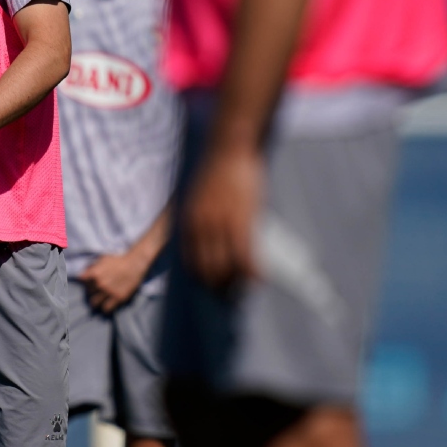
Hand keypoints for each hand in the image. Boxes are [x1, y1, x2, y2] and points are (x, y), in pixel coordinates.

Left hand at [81, 251, 150, 313]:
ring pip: (94, 303)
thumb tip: (82, 276)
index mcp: (94, 274)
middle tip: (97, 292)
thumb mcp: (102, 259)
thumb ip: (91, 268)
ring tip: (100, 300)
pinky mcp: (118, 298)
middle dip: (92, 292)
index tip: (89, 283)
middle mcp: (100, 284)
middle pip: (88, 293)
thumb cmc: (118, 260)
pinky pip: (106, 309)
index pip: (82, 282)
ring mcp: (109, 292)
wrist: (135, 264)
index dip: (85, 283)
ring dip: (96, 302)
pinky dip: (105, 308)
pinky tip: (107, 305)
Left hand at [183, 144, 263, 287]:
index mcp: (188, 222)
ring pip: (227, 267)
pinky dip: (252, 272)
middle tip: (230, 298)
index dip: (202, 280)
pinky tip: (258, 281)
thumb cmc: (218, 172)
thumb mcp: (200, 199)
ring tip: (244, 293)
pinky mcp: (242, 220)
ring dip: (236, 285)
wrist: (230, 148)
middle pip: (208, 270)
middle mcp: (201, 227)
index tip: (212, 290)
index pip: (191, 262)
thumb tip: (210, 242)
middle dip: (219, 288)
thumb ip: (203, 221)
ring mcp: (221, 225)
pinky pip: (246, 255)